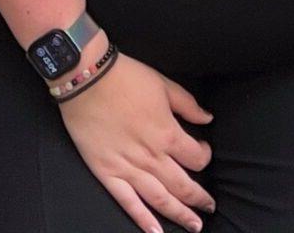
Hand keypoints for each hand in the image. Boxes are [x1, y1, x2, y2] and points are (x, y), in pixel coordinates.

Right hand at [56, 51, 213, 232]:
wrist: (85, 77)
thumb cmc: (125, 77)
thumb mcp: (163, 84)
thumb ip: (188, 105)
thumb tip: (207, 118)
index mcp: (167, 134)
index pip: (197, 158)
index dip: (205, 157)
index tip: (203, 151)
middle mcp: (151, 157)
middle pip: (183, 186)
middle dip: (199, 199)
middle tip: (209, 208)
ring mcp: (128, 167)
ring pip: (160, 199)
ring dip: (179, 214)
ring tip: (194, 226)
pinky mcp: (106, 172)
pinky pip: (127, 201)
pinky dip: (142, 219)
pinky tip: (155, 231)